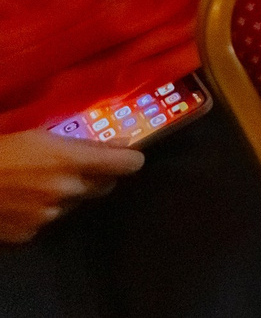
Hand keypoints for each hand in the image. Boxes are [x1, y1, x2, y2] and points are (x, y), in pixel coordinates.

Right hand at [0, 130, 142, 243]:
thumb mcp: (40, 135)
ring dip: (67, 195)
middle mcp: (66, 190)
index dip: (130, 160)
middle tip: (79, 168)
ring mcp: (48, 215)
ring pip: (74, 205)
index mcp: (70, 160)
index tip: (128, 157)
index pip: (126, 164)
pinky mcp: (29, 234)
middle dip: (98, 177)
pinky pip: (47, 221)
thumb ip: (83, 144)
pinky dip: (40, 212)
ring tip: (38, 184)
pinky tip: (21, 202)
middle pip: (104, 187)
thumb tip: (121, 143)